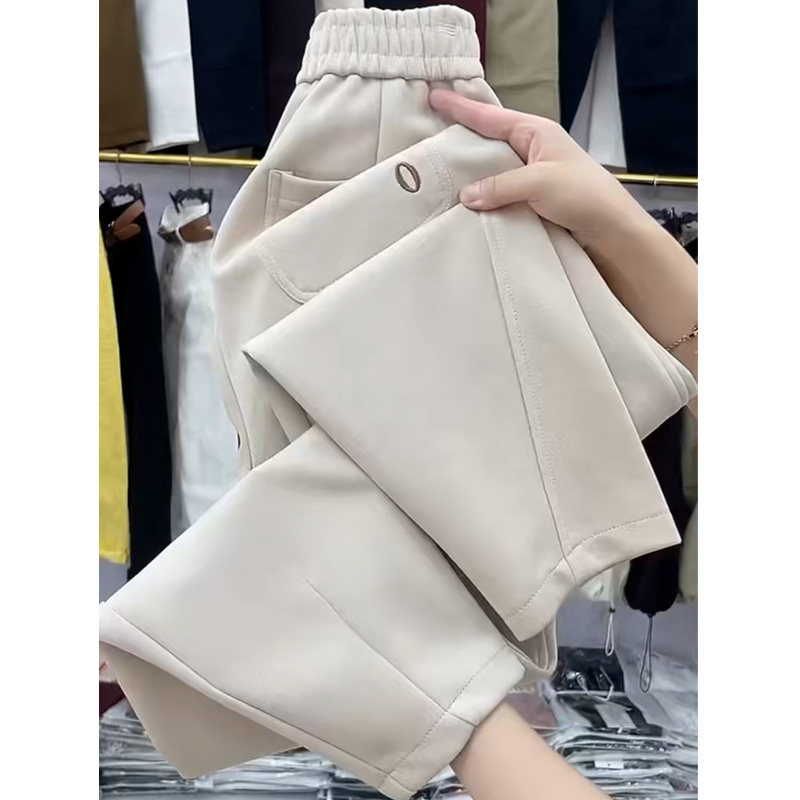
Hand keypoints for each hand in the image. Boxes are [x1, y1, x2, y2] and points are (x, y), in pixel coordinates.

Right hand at [428, 89, 648, 249]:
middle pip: (488, 139)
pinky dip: (482, 195)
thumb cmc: (583, 195)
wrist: (611, 230)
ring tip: (437, 169)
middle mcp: (530, 149)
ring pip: (491, 168)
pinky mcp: (530, 199)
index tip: (434, 95)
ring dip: (469, 171)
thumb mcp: (540, 183)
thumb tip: (466, 195)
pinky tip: (464, 201)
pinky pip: (498, 192)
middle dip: (461, 136)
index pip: (490, 117)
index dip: (461, 107)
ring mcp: (530, 175)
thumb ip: (501, 186)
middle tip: (429, 133)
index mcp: (535, 132)